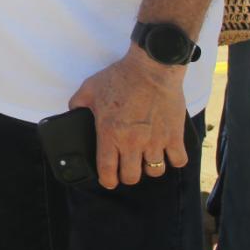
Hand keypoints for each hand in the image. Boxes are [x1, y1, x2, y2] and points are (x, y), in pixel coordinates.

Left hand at [68, 48, 190, 189]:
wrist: (152, 69)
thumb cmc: (120, 77)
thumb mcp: (89, 88)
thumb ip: (77, 104)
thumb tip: (72, 112)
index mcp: (109, 134)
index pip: (107, 170)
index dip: (107, 180)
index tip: (108, 181)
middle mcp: (132, 142)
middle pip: (132, 176)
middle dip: (127, 175)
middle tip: (126, 167)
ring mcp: (155, 141)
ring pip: (155, 171)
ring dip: (149, 168)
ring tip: (146, 158)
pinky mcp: (175, 136)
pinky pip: (178, 161)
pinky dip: (173, 160)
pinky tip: (167, 151)